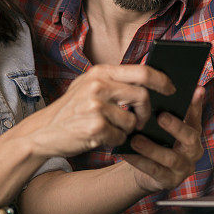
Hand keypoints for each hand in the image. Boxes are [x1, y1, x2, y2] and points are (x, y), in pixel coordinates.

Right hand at [28, 65, 173, 157]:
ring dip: (127, 130)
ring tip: (111, 129)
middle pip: (143, 97)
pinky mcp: (95, 127)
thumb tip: (149, 83)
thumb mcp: (88, 86)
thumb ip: (114, 82)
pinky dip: (115, 141)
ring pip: (133, 121)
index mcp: (100, 72)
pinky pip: (121, 137)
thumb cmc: (70, 111)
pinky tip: (100, 138)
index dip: (162, 81)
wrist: (42, 133)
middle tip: (142, 121)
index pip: (142, 71)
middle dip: (147, 113)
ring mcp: (96, 106)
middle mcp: (99, 85)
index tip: (171, 89)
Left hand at [123, 86, 205, 192]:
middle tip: (160, 116)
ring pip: (171, 158)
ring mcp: (184, 167)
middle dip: (176, 126)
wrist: (148, 171)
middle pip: (190, 137)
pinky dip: (139, 161)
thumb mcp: (161, 126)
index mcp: (193, 132)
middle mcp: (193, 150)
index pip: (196, 116)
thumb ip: (163, 110)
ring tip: (135, 140)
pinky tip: (126, 152)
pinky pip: (154, 171)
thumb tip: (151, 87)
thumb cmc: (155, 140)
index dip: (197, 104)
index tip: (196, 89)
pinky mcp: (170, 181)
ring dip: (152, 148)